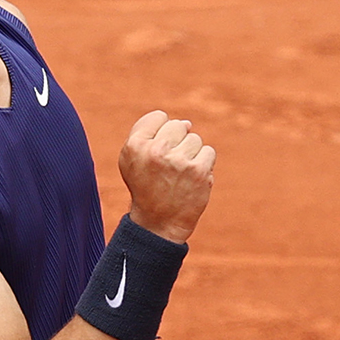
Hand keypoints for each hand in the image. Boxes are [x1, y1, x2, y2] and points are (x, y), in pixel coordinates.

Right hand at [119, 110, 215, 243]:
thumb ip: (147, 132)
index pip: (159, 117)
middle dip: (177, 142)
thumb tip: (187, 123)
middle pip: (178, 126)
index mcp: (135, 145)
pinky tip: (191, 178)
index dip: (160, 132)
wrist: (158, 223)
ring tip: (180, 174)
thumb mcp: (131, 158)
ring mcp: (179, 161)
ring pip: (195, 139)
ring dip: (191, 154)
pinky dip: (203, 164)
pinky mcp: (198, 171)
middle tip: (169, 166)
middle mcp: (156, 151)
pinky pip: (208, 152)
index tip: (157, 152)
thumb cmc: (145, 186)